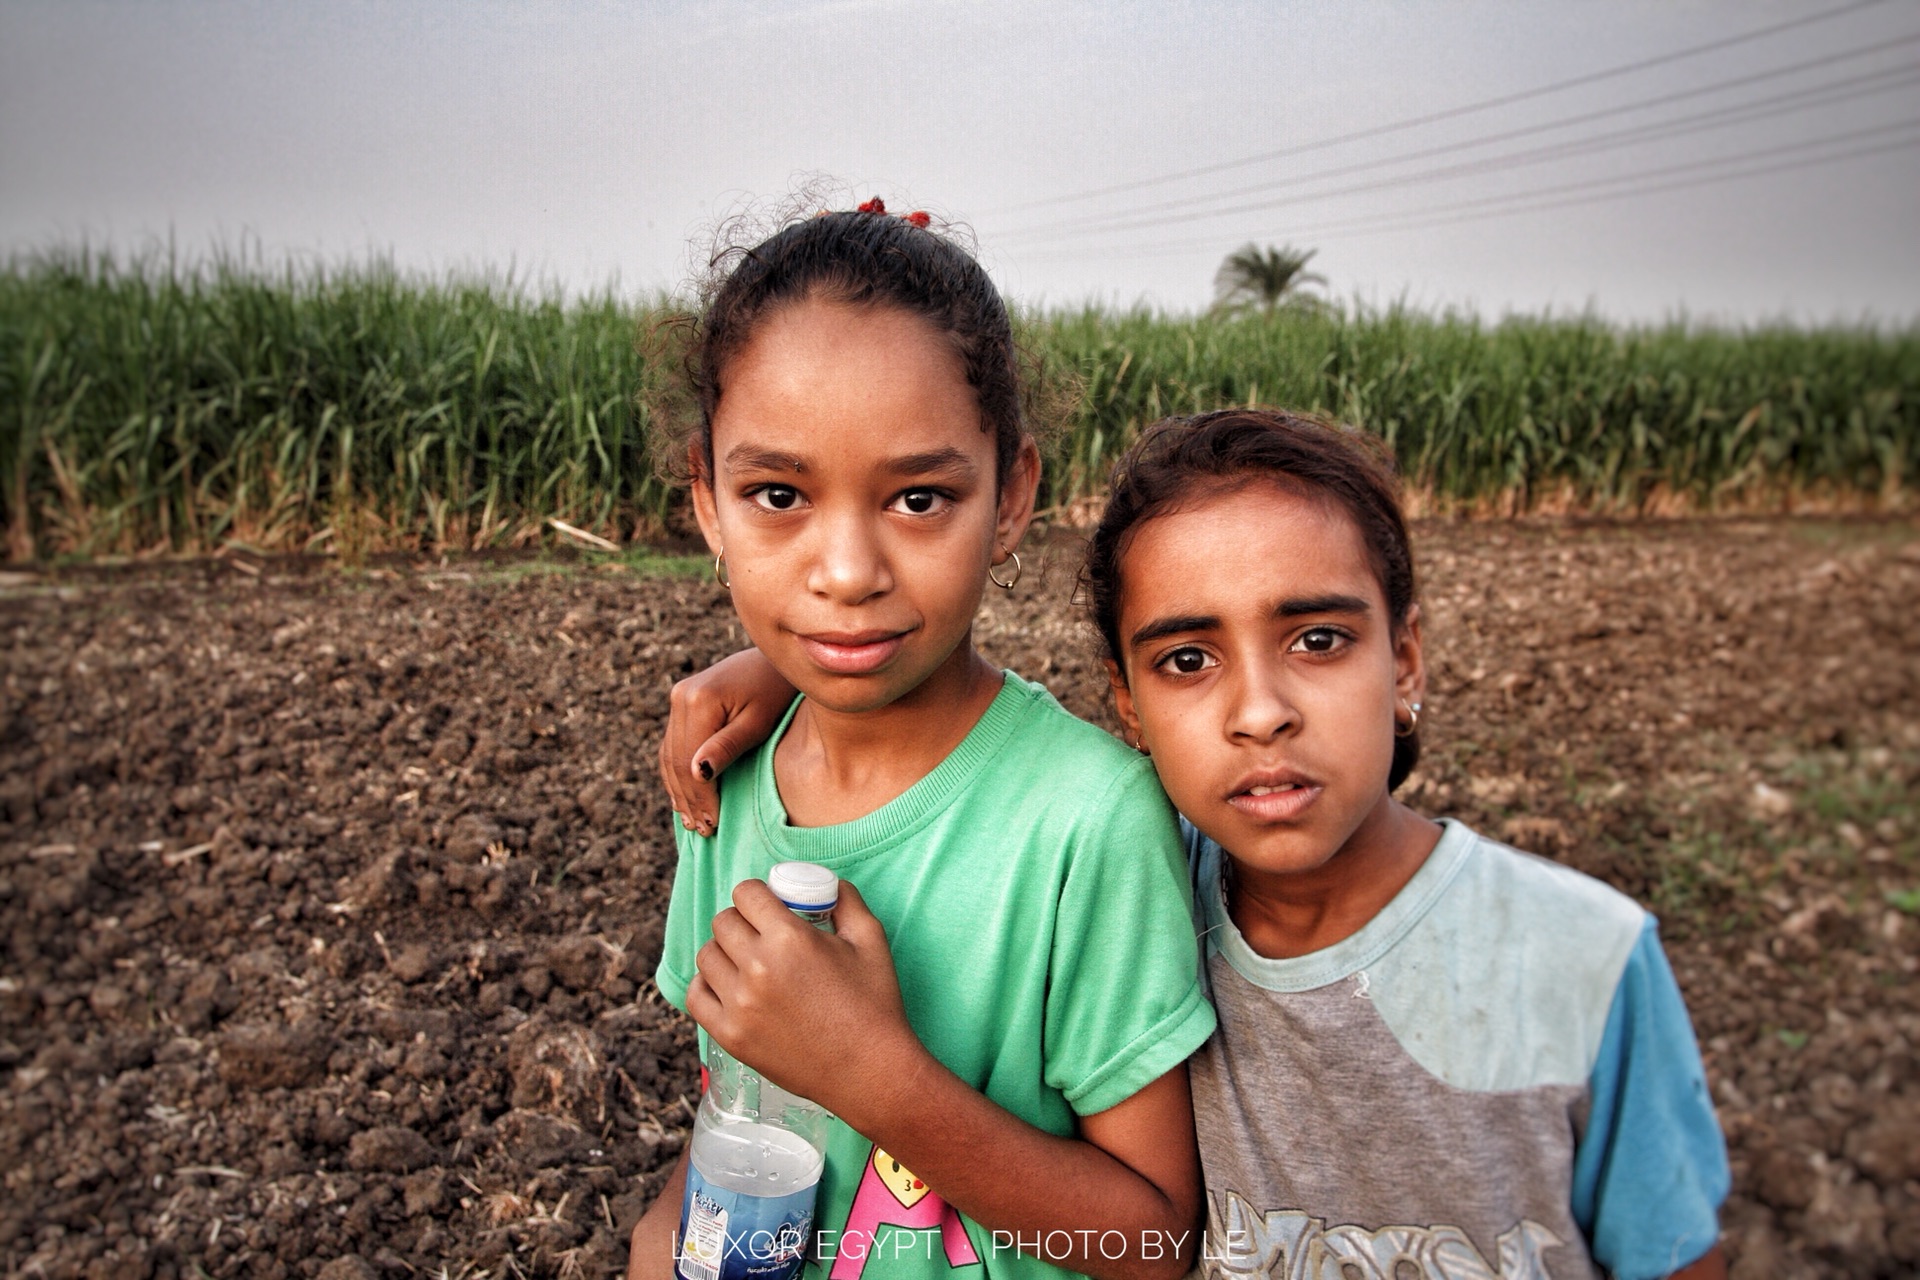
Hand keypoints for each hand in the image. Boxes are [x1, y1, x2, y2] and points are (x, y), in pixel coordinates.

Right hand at [658, 648, 796, 835]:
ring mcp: (678, 697)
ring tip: (692, 822)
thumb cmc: (776, 692)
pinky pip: (673, 744)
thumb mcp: (758, 722)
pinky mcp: (682, 700)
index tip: (713, 825)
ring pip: (670, 755)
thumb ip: (727, 746)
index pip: (690, 763)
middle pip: (677, 761)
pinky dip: (678, 772)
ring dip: (679, 790)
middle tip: (702, 831)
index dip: (700, 798)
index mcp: (699, 700)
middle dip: (689, 799)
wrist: (775, 660)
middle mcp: (681, 696)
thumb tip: (698, 773)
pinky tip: (686, 796)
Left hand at [686, 881, 925, 1121]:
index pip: (745, 894)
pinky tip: (728, 987)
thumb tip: (827, 884)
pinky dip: (707, 986)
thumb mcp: (870, 940)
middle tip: (760, 934)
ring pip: (706, 956)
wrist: (869, 1070)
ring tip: (746, 962)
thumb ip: (846, 900)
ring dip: (724, 952)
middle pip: (722, 922)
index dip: (756, 895)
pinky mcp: (730, 1036)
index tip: (767, 905)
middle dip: (742, 920)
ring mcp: (739, 1005)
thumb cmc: (874, 1004)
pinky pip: (695, 996)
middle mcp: (756, 968)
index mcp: (789, 938)